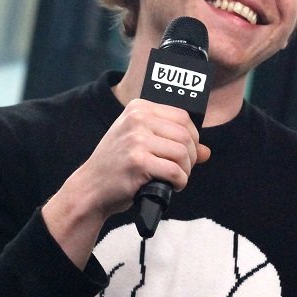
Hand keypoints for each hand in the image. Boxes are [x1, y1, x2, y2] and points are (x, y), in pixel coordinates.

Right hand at [43, 99, 209, 267]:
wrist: (90, 188)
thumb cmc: (118, 166)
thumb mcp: (142, 144)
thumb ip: (173, 142)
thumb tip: (206, 151)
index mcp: (139, 108)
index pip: (183, 116)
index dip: (193, 137)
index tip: (187, 152)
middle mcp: (137, 119)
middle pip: (185, 134)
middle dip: (191, 156)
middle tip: (182, 169)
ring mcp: (136, 139)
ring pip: (182, 153)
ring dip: (185, 170)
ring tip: (175, 178)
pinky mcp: (138, 161)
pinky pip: (175, 171)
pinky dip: (179, 182)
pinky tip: (171, 186)